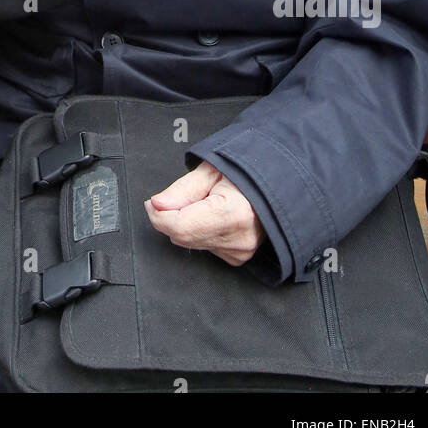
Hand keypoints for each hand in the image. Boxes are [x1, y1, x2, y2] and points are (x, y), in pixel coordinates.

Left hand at [145, 160, 263, 265]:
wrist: (275, 186)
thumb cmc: (247, 173)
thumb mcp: (211, 170)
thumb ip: (182, 190)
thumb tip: (157, 205)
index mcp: (233, 213)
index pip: (181, 227)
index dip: (159, 215)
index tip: (153, 204)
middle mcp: (239, 238)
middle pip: (183, 237)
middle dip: (171, 218)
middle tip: (176, 198)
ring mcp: (240, 251)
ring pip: (191, 244)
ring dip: (187, 224)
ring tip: (204, 203)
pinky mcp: (238, 258)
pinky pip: (204, 248)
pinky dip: (201, 232)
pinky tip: (213, 217)